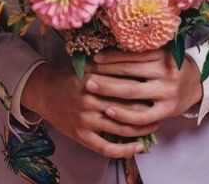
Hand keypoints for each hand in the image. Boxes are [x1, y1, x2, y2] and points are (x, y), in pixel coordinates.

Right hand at [21, 64, 152, 158]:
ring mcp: (85, 119)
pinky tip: (139, 147)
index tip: (158, 86)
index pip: (124, 83)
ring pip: (120, 128)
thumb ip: (110, 64)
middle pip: (126, 106)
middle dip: (147, 108)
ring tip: (156, 125)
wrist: (46, 92)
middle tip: (163, 107)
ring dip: (141, 129)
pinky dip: (125, 150)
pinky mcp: (81, 136)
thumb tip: (140, 59)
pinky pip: (106, 148)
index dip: (143, 86)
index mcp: (93, 79)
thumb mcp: (88, 65)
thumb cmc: (72, 76)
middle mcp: (89, 99)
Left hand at [85, 48, 201, 126]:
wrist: (199, 83)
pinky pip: (143, 116)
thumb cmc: (173, 65)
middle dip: (105, 72)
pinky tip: (109, 111)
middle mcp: (165, 72)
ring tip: (91, 88)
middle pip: (130, 72)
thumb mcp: (163, 53)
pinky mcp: (167, 111)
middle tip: (86, 73)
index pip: (133, 55)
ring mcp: (166, 92)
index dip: (112, 56)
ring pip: (133, 92)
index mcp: (163, 55)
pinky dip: (124, 114)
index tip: (95, 58)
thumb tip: (110, 46)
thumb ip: (143, 51)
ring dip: (109, 90)